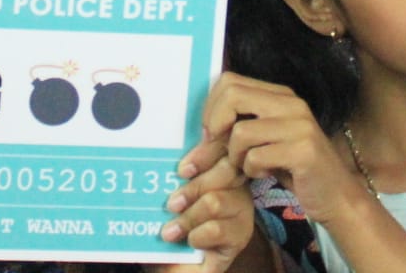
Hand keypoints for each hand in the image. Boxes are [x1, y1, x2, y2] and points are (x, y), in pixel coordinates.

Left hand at [162, 143, 256, 272]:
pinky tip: (190, 242)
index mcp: (220, 163)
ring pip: (215, 201)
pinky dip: (196, 236)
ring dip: (188, 218)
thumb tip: (163, 146)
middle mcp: (236, 183)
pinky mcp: (241, 236)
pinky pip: (217, 229)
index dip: (204, 152)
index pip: (222, 145)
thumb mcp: (169, 191)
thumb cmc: (169, 224)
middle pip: (225, 169)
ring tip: (170, 231)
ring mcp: (242, 210)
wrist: (173, 265)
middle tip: (171, 204)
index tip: (181, 170)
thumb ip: (176, 170)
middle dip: (193, 188)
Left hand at [193, 72, 368, 226]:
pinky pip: (256, 156)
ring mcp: (299, 125)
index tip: (212, 133)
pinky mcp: (303, 151)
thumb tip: (197, 136)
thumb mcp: (263, 143)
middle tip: (219, 148)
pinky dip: (251, 170)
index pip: (230, 81)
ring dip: (235, 156)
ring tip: (247, 166)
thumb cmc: (293, 169)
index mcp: (280, 95)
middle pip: (232, 96)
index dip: (211, 107)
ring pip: (241, 131)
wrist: (336, 195)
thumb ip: (236, 131)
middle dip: (216, 125)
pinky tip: (265, 174)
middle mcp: (291, 103)